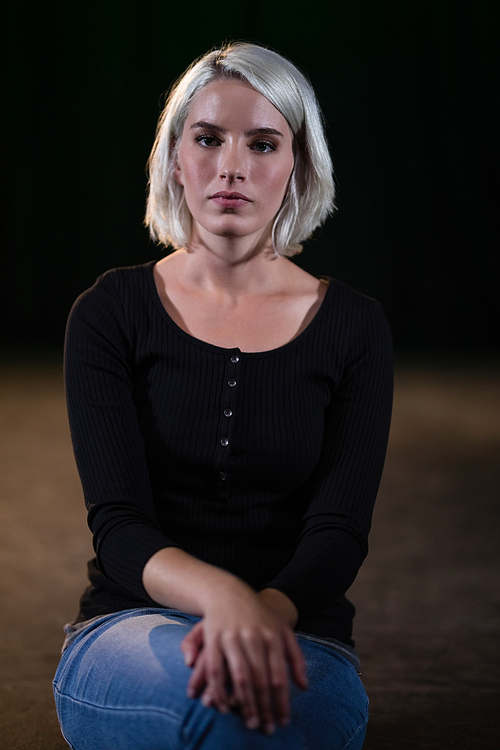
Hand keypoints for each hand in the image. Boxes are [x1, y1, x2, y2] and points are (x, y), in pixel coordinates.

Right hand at [180, 584, 307, 732]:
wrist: (229, 591)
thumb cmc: (260, 616)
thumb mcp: (283, 630)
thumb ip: (296, 658)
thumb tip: (303, 687)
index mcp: (272, 636)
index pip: (279, 674)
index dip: (281, 700)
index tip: (283, 720)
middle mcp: (254, 637)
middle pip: (260, 679)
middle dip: (264, 707)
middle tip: (265, 729)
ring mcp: (233, 637)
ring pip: (240, 676)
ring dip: (244, 702)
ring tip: (248, 722)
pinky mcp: (214, 638)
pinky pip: (216, 668)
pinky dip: (219, 689)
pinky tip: (224, 706)